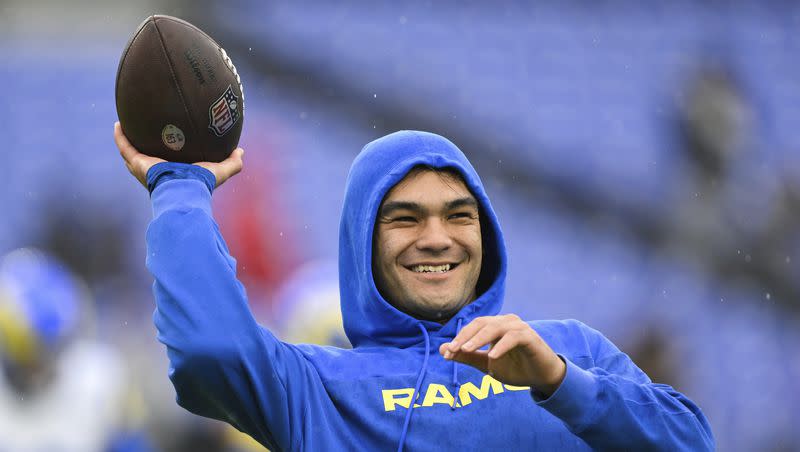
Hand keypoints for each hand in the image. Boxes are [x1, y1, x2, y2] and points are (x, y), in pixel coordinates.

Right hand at [114, 122, 243, 187]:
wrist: (185, 188)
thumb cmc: (202, 183)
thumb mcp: (221, 171)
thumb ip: (233, 163)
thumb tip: (240, 151)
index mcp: (176, 173)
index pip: (170, 163)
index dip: (168, 153)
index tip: (172, 139)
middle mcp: (158, 171)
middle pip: (148, 159)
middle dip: (145, 148)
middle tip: (145, 131)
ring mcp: (145, 168)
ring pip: (132, 154)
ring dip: (128, 141)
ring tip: (126, 125)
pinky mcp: (138, 163)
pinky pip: (125, 147)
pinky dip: (120, 137)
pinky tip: (118, 124)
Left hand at [440, 314, 565, 396]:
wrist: (541, 378)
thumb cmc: (515, 368)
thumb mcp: (487, 365)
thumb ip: (467, 356)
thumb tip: (442, 350)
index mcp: (495, 326)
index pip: (472, 327)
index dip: (459, 339)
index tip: (447, 353)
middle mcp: (506, 322)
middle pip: (481, 323)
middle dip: (465, 337)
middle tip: (452, 350)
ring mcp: (518, 327)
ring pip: (495, 327)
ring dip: (479, 338)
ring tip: (467, 350)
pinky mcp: (530, 336)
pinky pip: (513, 337)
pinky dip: (501, 345)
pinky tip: (492, 356)